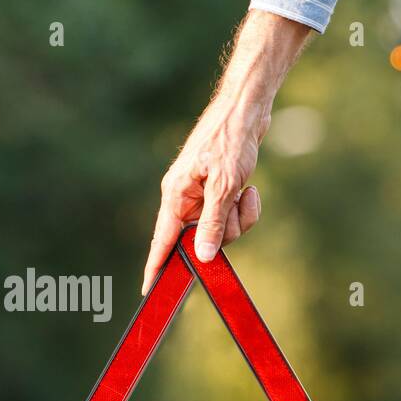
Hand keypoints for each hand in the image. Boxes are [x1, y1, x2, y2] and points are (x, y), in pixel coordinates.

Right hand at [141, 11, 310, 293]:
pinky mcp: (218, 191)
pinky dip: (245, 206)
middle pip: (200, 240)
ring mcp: (202, 196)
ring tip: (247, 191)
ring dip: (239, 216)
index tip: (149, 291)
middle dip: (224, 230)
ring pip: (221, 230)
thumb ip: (213, 223)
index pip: (162, 240)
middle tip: (236, 204)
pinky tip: (251, 188)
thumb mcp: (225, 185)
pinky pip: (232, 215)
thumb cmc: (230, 139)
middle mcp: (185, 198)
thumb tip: (204, 256)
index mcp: (175, 196)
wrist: (247, 109)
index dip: (156, 266)